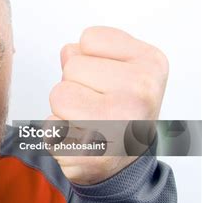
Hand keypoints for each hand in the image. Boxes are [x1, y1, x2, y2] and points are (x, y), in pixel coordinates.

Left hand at [48, 26, 167, 184]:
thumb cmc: (119, 112)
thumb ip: (91, 54)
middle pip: (71, 67)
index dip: (88, 59)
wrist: (122, 163)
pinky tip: (79, 141)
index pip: (89, 39)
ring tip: (86, 121)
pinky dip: (57, 134)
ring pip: (58, 95)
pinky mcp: (91, 153)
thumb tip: (68, 50)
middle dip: (74, 85)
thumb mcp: (120, 71)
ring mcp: (118, 125)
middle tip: (95, 105)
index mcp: (150, 64)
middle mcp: (140, 94)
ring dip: (63, 109)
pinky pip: (50, 127)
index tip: (106, 80)